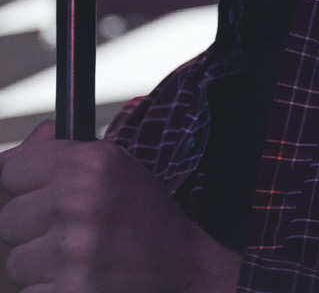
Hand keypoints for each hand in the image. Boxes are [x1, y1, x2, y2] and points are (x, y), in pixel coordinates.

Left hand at [0, 120, 241, 291]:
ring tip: (80, 259)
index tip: (43, 198)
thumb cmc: (143, 217)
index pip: (12, 170)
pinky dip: (50, 291)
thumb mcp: (112, 166)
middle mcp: (79, 201)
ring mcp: (74, 251)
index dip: (25, 187)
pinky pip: (29, 292)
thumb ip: (57, 153)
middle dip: (34, 230)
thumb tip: (2, 161)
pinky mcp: (72, 292)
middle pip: (10, 219)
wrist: (186, 270)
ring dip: (41, 267)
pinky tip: (83, 281)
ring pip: (16, 261)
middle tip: (71, 234)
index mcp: (90, 161)